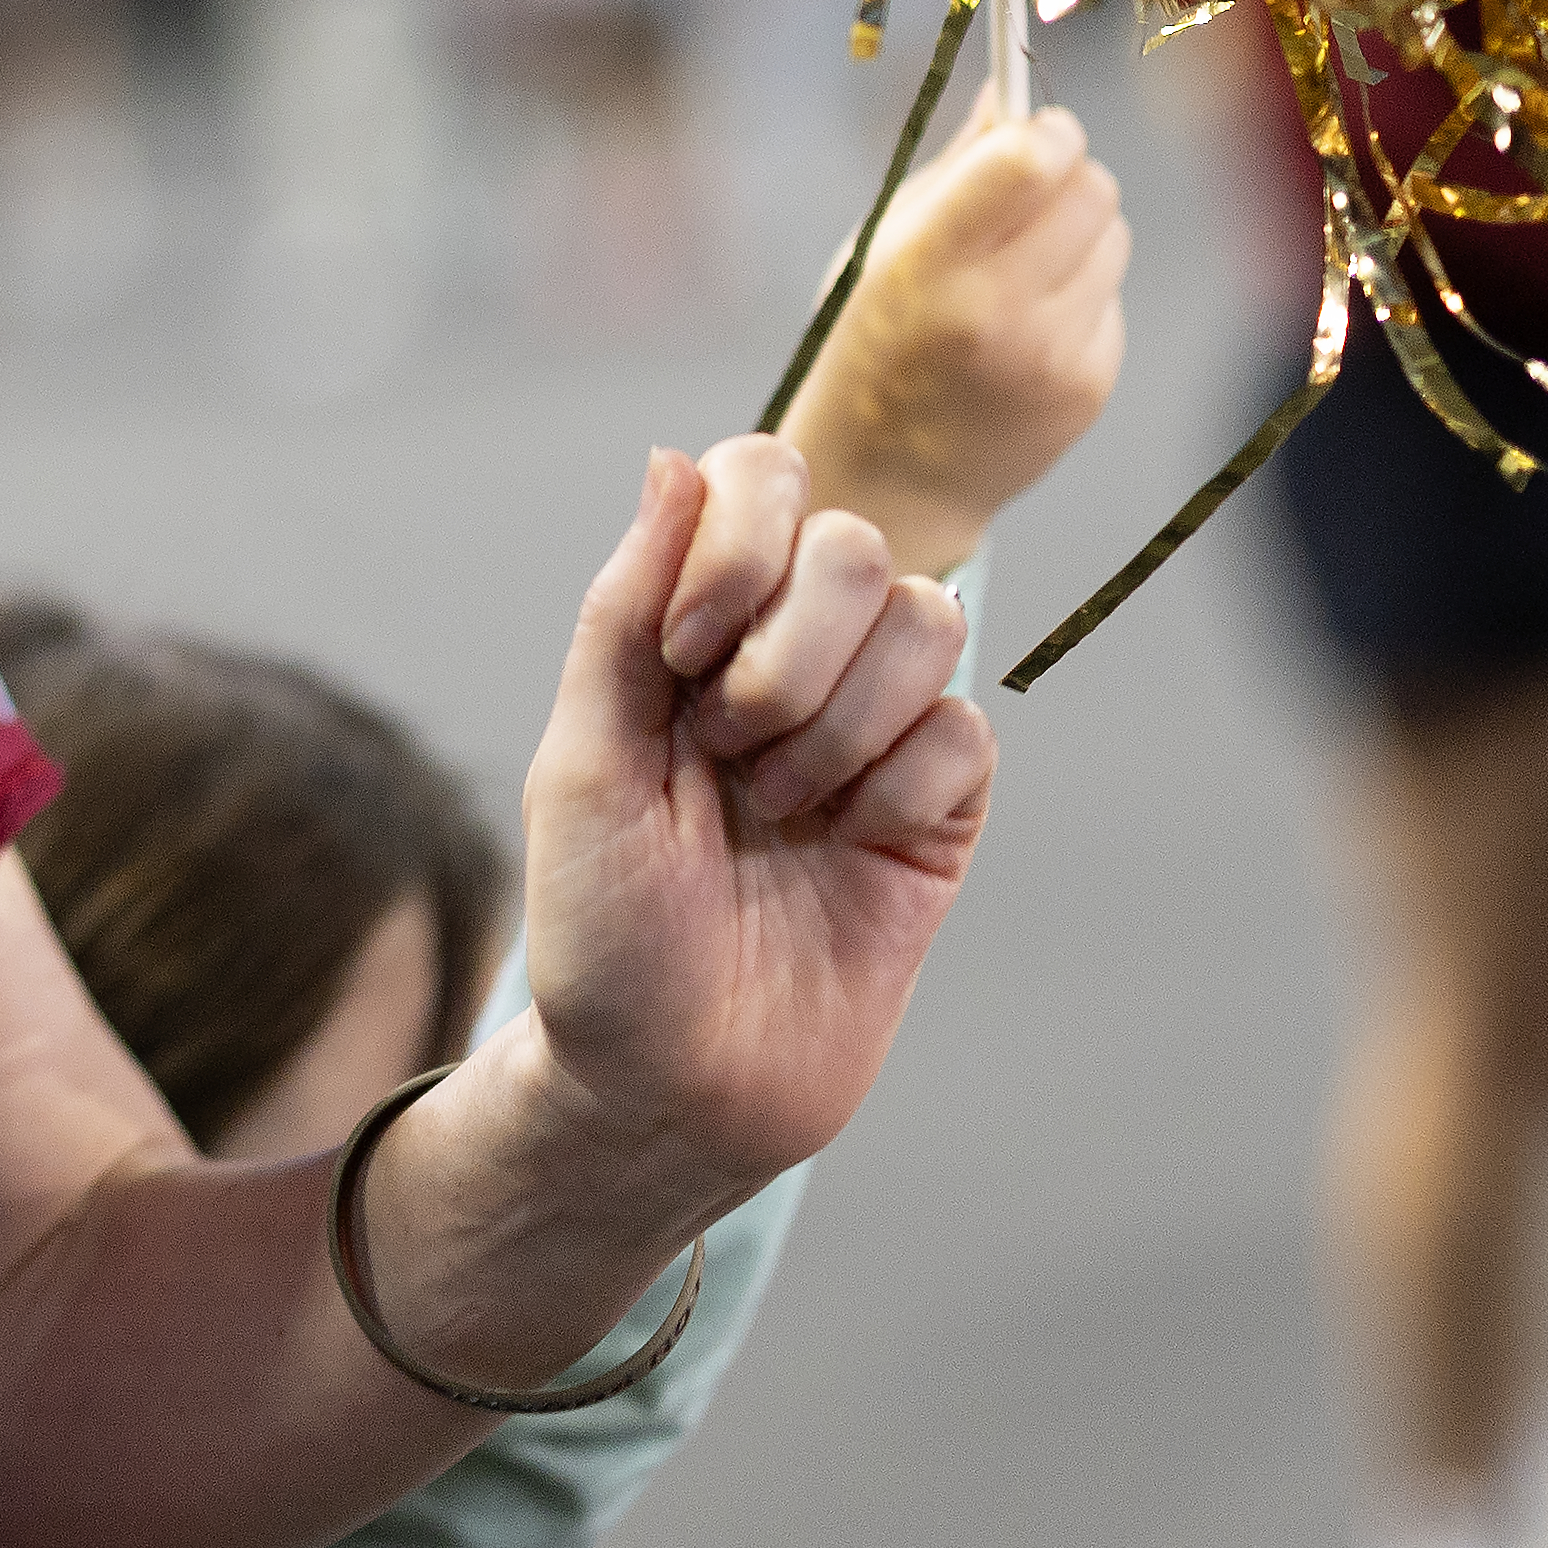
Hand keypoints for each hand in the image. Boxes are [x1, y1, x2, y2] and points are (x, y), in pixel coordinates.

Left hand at [491, 435, 995, 1229]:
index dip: (739, 544)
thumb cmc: (604, 933)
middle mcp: (790, 658)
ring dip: (840, 720)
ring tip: (780, 810)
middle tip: (726, 753)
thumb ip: (627, 608)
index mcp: (695, 626)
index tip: (681, 657)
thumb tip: (674, 458)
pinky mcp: (939, 812)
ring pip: (928, 618)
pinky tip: (848, 846)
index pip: (762, 477)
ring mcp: (872, 732)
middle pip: (854, 542)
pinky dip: (900, 785)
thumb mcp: (581, 763)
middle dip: (783, 652)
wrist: (668, 1088)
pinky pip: (966, 731)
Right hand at [778, 104, 1128, 576]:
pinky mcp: (1089, 386)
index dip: (1047, 129)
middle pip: (1093, 187)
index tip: (1038, 131)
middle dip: (1069, 173)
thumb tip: (1011, 89)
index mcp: (930, 264)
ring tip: (1022, 270)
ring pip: (1114, 237)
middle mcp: (998, 311)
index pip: (1031, 159)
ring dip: (1079, 233)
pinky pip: (1111, 298)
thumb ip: (954, 168)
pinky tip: (1029, 327)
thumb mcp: (880, 246)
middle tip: (1033, 190)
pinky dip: (1081, 294)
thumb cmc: (871, 340)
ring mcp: (1052, 355)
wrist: (887, 480)